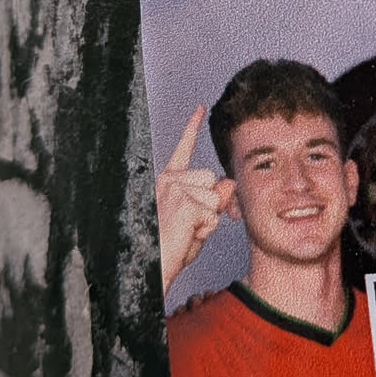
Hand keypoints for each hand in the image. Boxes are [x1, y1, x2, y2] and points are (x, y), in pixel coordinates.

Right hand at [155, 106, 235, 289]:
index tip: (200, 108)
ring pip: (215, 197)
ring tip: (183, 231)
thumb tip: (227, 182)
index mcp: (167, 182)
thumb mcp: (195, 222)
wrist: (148, 268)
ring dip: (207, 219)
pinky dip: (204, 231)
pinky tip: (184, 235)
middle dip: (209, 206)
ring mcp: (176, 189)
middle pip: (213, 180)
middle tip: (186, 226)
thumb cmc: (167, 250)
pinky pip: (213, 215)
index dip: (191, 128)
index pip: (184, 150)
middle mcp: (169, 180)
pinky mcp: (184, 202)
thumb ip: (212, 201)